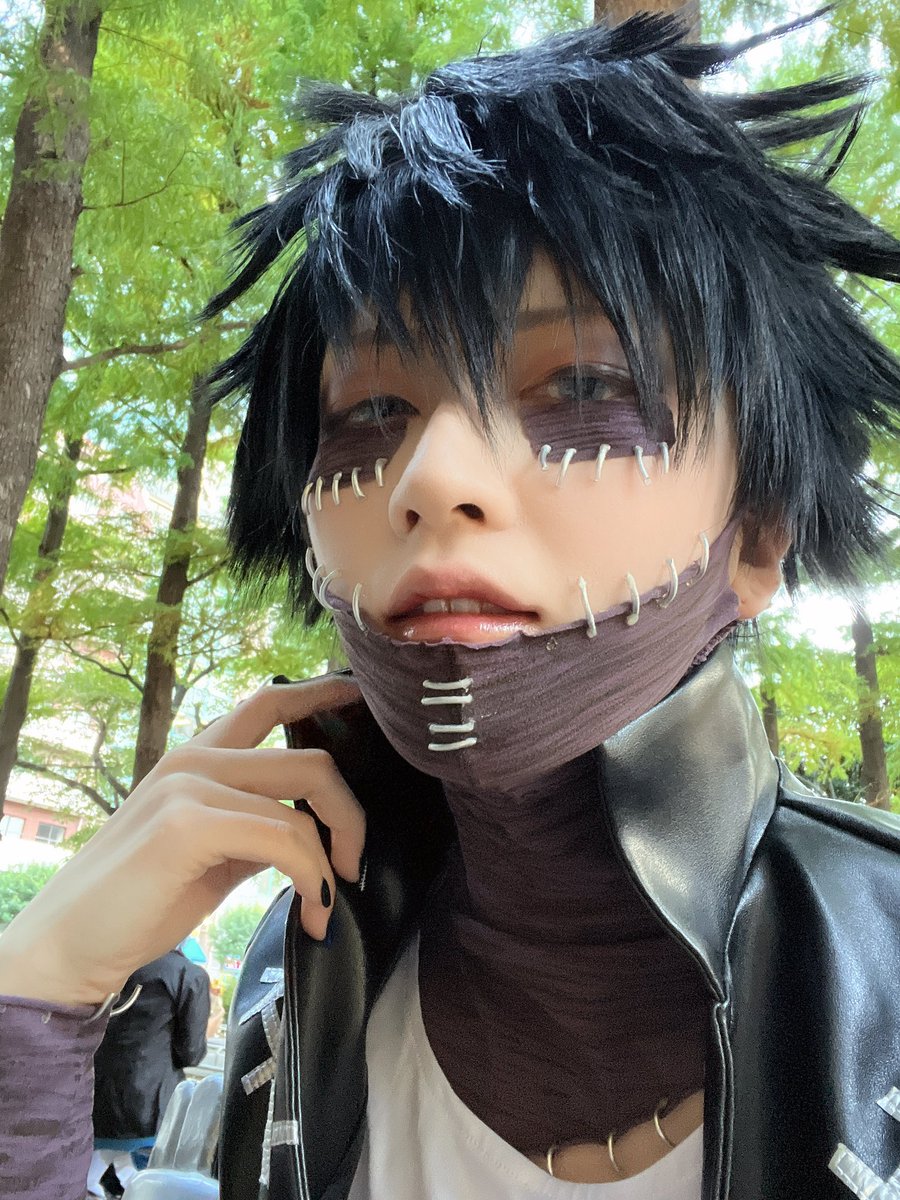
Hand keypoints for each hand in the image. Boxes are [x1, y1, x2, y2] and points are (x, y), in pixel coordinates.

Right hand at [0, 676, 363, 1005]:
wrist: (69, 943)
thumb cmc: (140, 900)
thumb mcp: (211, 852)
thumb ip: (257, 827)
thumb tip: (315, 831)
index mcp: (198, 757)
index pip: (269, 702)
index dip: (322, 695)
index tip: (359, 700)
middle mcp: (194, 759)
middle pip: (310, 759)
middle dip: (350, 815)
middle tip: (351, 866)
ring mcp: (188, 786)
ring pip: (304, 800)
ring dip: (332, 858)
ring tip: (326, 905)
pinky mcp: (186, 824)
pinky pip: (284, 838)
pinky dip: (311, 877)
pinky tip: (313, 911)